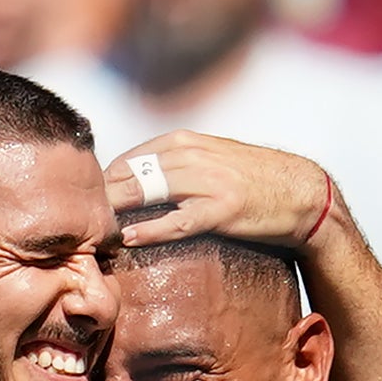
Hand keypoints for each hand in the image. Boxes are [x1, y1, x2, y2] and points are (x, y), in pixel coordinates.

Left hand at [104, 130, 333, 249]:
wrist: (302, 192)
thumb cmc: (253, 179)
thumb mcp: (210, 158)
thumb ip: (174, 164)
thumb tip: (133, 179)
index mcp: (184, 142)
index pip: (128, 160)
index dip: (103, 184)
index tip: (85, 207)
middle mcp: (192, 156)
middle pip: (130, 175)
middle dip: (101, 199)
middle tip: (79, 223)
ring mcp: (207, 182)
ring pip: (147, 192)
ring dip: (116, 213)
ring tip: (92, 233)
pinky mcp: (221, 210)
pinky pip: (176, 221)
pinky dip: (150, 230)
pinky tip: (128, 238)